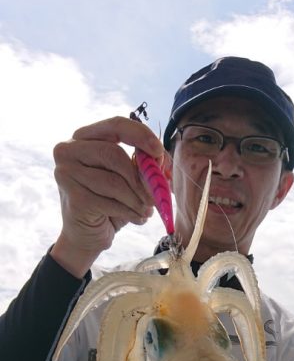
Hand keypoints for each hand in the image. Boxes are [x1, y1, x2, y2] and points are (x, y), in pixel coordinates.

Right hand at [51, 116, 164, 277]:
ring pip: (114, 181)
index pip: (115, 125)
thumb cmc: (110, 203)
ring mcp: (66, 174)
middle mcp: (69, 151)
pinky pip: (111, 202)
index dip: (141, 135)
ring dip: (138, 199)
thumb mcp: (129, 180)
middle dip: (141, 176)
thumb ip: (142, 165)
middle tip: (156, 195)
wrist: (87, 236)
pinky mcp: (73, 197)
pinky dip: (130, 212)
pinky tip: (137, 218)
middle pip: (114, 154)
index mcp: (84, 137)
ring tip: (146, 210)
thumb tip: (159, 159)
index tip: (159, 151)